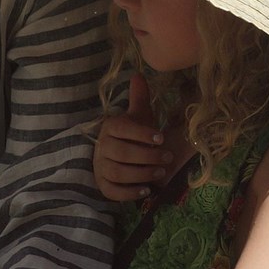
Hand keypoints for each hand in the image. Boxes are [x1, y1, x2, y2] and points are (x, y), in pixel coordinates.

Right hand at [92, 76, 171, 201]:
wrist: (121, 156)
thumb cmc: (134, 135)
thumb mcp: (138, 116)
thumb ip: (138, 98)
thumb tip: (138, 75)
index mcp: (110, 127)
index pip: (122, 129)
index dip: (141, 134)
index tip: (161, 138)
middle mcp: (101, 147)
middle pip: (121, 153)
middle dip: (146, 156)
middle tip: (167, 158)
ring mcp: (100, 167)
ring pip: (117, 172)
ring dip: (141, 174)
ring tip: (160, 172)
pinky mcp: (103, 185)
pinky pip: (112, 191)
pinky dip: (129, 192)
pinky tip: (146, 190)